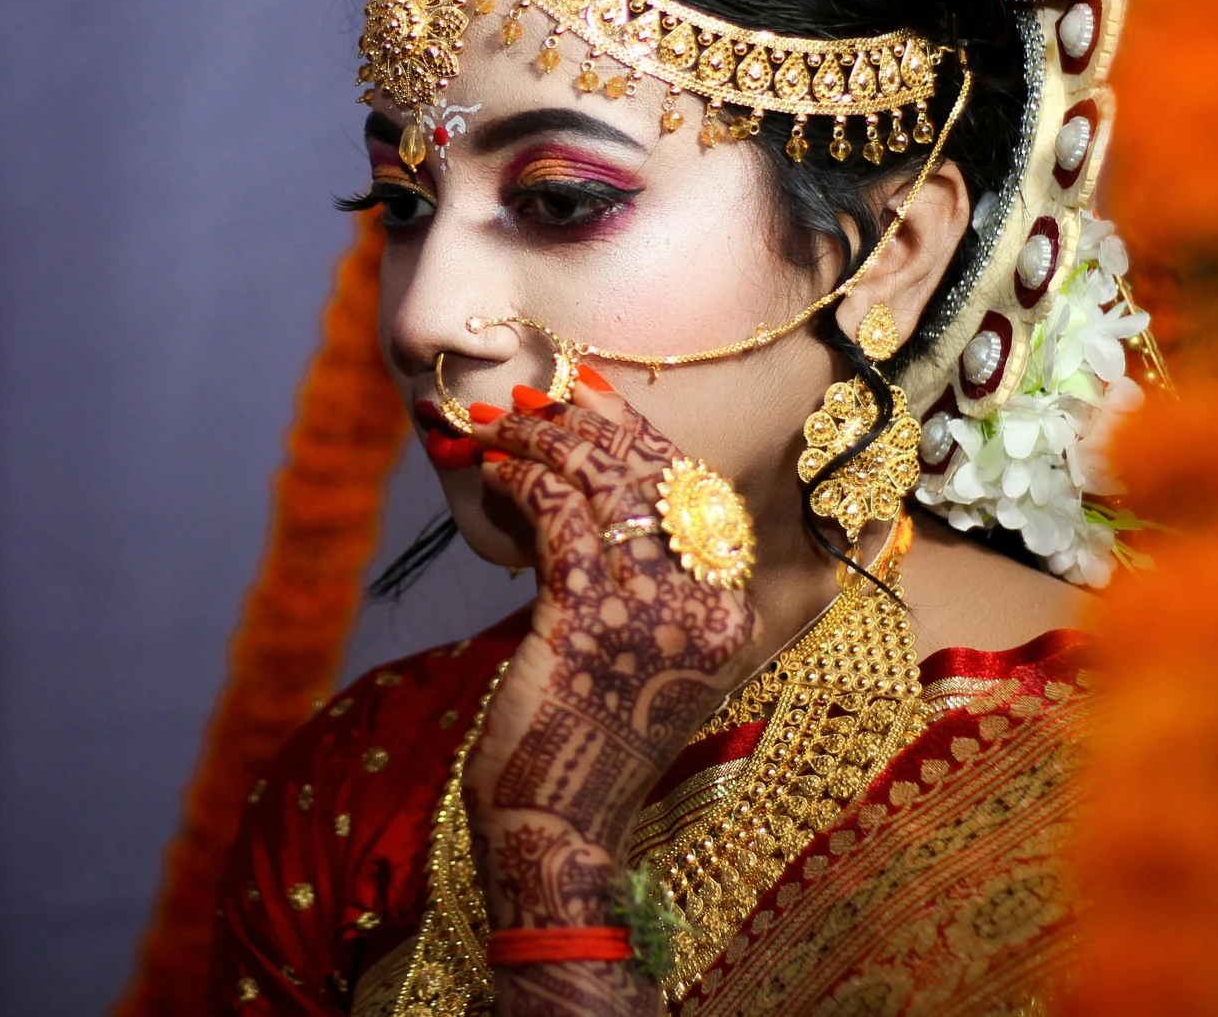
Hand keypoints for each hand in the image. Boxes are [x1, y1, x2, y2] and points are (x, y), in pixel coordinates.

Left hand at [461, 378, 756, 954]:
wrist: (558, 827)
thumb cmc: (580, 740)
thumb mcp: (628, 651)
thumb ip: (627, 577)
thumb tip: (580, 484)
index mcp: (726, 610)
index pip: (688, 488)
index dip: (633, 429)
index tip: (584, 391)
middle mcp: (705, 605)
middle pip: (647, 473)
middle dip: (580, 422)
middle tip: (526, 401)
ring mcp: (654, 611)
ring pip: (597, 482)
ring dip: (538, 442)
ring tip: (494, 430)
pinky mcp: (590, 617)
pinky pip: (556, 515)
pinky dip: (519, 482)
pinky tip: (491, 477)